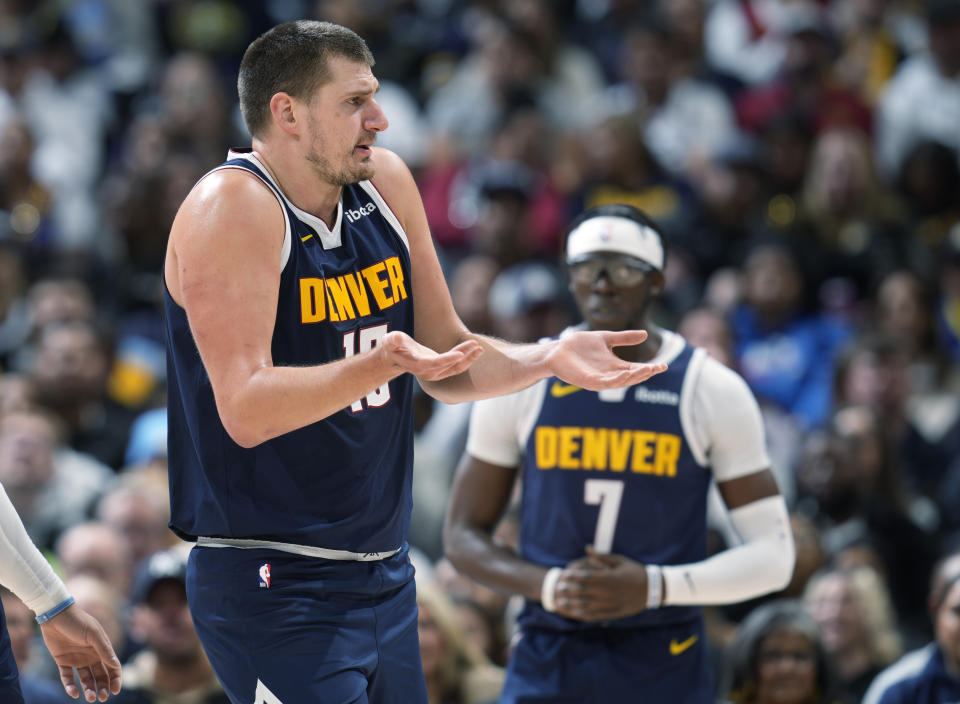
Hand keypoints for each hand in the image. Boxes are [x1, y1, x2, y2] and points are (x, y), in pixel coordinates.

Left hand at [39, 604, 121, 701]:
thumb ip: (104, 650)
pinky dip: (70, 686)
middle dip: (103, 688)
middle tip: (102, 698)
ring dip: (89, 689)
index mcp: (102, 649)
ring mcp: (77, 659)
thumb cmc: (79, 621)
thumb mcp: (93, 634)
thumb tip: (116, 665)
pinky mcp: (62, 661)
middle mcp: (91, 656)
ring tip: (89, 698)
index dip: (115, 679)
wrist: (56, 615)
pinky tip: (74, 693)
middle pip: (100, 676)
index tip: (115, 691)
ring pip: (85, 679)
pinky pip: (67, 677)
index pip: (112, 667)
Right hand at [380, 331, 483, 380]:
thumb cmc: (393, 346)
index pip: (435, 363)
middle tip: (477, 346)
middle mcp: (429, 372)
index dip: (448, 359)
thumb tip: (394, 338)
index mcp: (419, 365)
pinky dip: (467, 359)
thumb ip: (393, 340)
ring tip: (480, 348)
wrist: (396, 358)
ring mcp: (436, 373)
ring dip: (469, 359)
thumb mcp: (390, 340)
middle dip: (465, 357)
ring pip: (456, 368)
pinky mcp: (442, 370)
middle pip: (450, 366)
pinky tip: (475, 350)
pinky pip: (457, 367)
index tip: (460, 353)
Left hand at [547, 330, 665, 389]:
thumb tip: (645, 334)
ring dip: (634, 377)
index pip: (636, 369)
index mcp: (614, 366)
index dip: (650, 369)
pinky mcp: (588, 382)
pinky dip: (616, 380)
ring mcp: (599, 380)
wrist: (557, 349)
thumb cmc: (578, 345)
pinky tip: (625, 373)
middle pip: (631, 377)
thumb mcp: (605, 338)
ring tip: (647, 371)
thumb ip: (624, 338)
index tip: (664, 365)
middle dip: (645, 374)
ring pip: (620, 382)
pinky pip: (605, 383)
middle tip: (658, 369)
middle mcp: (609, 375)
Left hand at [552, 546, 647, 621]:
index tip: (564, 575)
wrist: (652, 589)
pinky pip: (596, 615)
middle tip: (559, 588)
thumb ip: (602, 556)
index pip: (587, 577)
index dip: (574, 576)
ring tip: (561, 603)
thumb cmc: (635, 571)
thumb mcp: (620, 560)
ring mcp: (611, 603)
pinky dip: (584, 615)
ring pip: (588, 605)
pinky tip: (575, 614)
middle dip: (570, 590)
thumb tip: (587, 548)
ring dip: (573, 604)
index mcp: (609, 577)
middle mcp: (609, 592)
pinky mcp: (614, 613)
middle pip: (585, 591)